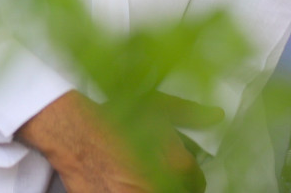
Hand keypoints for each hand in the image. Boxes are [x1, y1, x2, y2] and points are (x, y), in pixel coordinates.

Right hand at [16, 91, 198, 192]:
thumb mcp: (155, 106)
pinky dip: (131, 191)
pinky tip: (123, 183)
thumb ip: (190, 113)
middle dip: (172, 184)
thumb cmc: (112, 118)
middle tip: (151, 170)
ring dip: (154, 186)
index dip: (187, 174)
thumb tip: (215, 115)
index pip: (197, 182)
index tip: (177, 170)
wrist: (74, 133)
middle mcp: (163, 186)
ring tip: (136, 177)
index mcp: (178, 164)